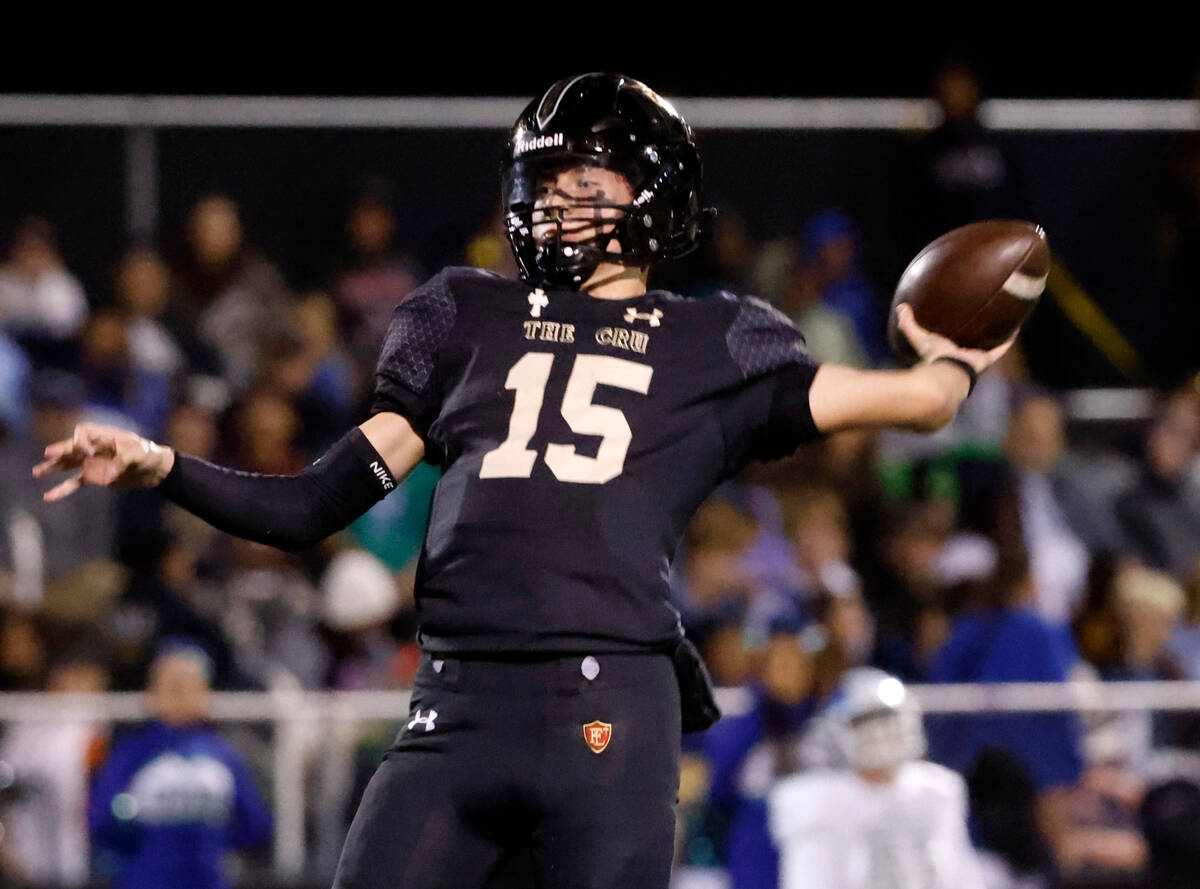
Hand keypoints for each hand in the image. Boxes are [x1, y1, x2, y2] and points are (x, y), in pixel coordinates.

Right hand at [32, 423, 174, 501]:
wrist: (154, 469)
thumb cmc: (148, 454)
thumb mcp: (139, 454)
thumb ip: (124, 461)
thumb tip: (108, 476)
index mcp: (104, 436)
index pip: (84, 432)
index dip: (82, 441)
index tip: (87, 451)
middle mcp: (95, 447)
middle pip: (72, 447)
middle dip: (61, 451)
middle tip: (48, 455)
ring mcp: (93, 462)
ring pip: (68, 464)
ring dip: (53, 468)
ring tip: (37, 473)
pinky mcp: (94, 476)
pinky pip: (75, 482)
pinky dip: (63, 489)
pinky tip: (49, 496)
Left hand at [895, 303, 1016, 373]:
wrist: (947, 372)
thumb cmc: (932, 357)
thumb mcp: (919, 337)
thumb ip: (907, 324)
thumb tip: (901, 306)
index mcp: (946, 351)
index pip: (951, 340)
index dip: (954, 332)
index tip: (958, 320)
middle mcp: (961, 356)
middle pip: (970, 342)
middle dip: (976, 333)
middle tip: (983, 316)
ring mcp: (974, 358)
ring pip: (987, 344)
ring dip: (994, 334)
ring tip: (1003, 320)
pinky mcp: (986, 359)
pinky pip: (1001, 348)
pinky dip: (1008, 339)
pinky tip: (1015, 327)